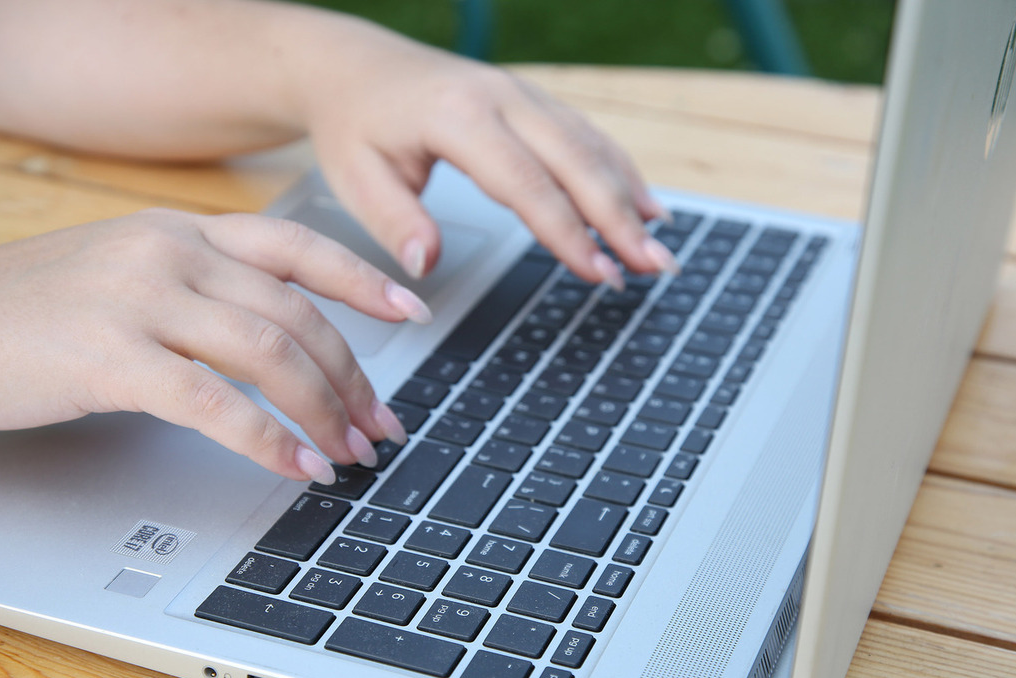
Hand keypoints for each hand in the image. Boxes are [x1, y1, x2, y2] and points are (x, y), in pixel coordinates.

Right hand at [0, 211, 429, 482]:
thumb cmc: (21, 309)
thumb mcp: (120, 273)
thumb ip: (191, 290)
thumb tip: (266, 338)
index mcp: (179, 229)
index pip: (296, 245)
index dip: (362, 280)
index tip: (411, 311)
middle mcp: (170, 251)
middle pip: (296, 313)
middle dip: (353, 375)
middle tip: (382, 424)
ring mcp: (140, 298)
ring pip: (269, 353)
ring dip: (324, 410)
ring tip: (352, 453)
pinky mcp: (110, 355)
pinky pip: (214, 402)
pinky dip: (268, 440)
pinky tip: (297, 467)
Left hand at [296, 26, 676, 288]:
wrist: (354, 67)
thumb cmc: (356, 126)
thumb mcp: (355, 178)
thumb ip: (393, 222)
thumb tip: (427, 267)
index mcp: (458, 116)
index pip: (524, 182)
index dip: (566, 231)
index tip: (597, 272)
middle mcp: (501, 97)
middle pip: (575, 160)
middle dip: (619, 217)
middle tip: (654, 266)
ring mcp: (522, 94)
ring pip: (590, 145)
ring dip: (629, 195)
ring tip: (661, 246)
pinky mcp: (531, 100)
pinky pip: (585, 135)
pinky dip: (619, 170)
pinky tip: (645, 205)